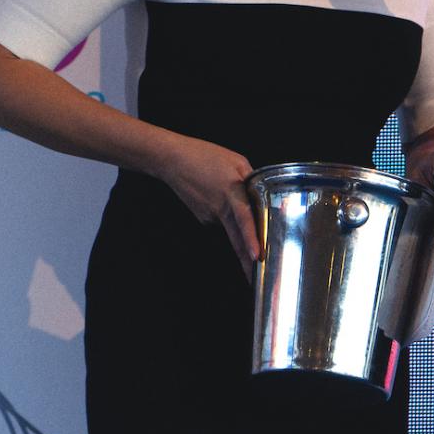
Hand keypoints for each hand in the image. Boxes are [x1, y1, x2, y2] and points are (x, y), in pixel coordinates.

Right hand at [157, 135, 259, 277]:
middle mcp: (220, 209)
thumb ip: (252, 180)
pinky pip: (221, 219)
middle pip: (236, 238)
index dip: (250, 238)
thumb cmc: (204, 155)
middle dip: (246, 261)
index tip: (256, 256)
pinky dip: (225, 215)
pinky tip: (219, 198)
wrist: (172, 160)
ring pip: (230, 228)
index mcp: (231, 193)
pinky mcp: (202, 217)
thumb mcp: (237, 161)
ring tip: (242, 228)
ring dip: (240, 233)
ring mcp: (209, 216)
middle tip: (256, 278)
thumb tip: (262, 195)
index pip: (244, 219)